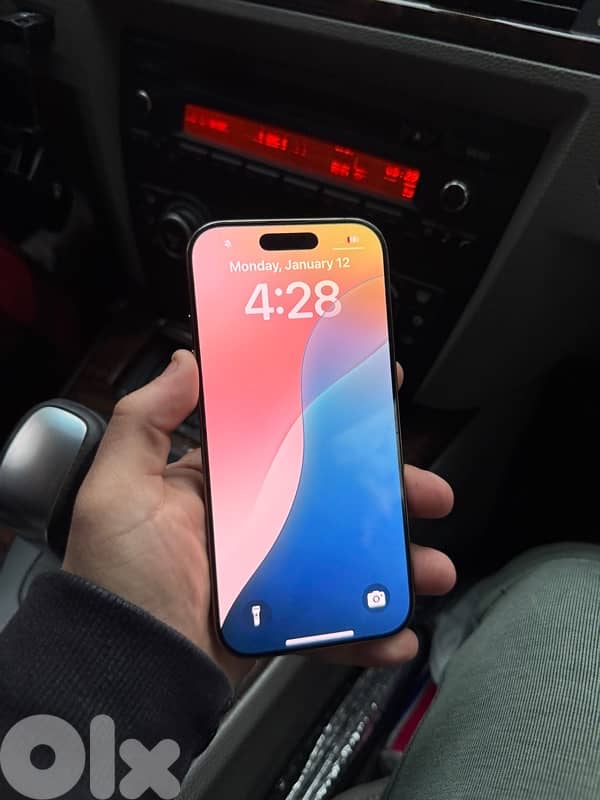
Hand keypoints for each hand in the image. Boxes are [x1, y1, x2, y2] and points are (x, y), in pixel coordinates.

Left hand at [64, 350, 454, 684]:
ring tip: (432, 567)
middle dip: (388, 491)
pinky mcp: (282, 621)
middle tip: (428, 491)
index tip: (375, 396)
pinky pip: (336, 622)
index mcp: (223, 485)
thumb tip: (184, 361)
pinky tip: (398, 631)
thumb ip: (146, 421)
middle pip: (335, 496)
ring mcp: (273, 573)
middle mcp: (253, 522)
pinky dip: (371, 631)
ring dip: (398, 560)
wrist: (128, 671)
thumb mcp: (119, 488)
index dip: (331, 417)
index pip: (286, 437)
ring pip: (349, 557)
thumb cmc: (118, 577)